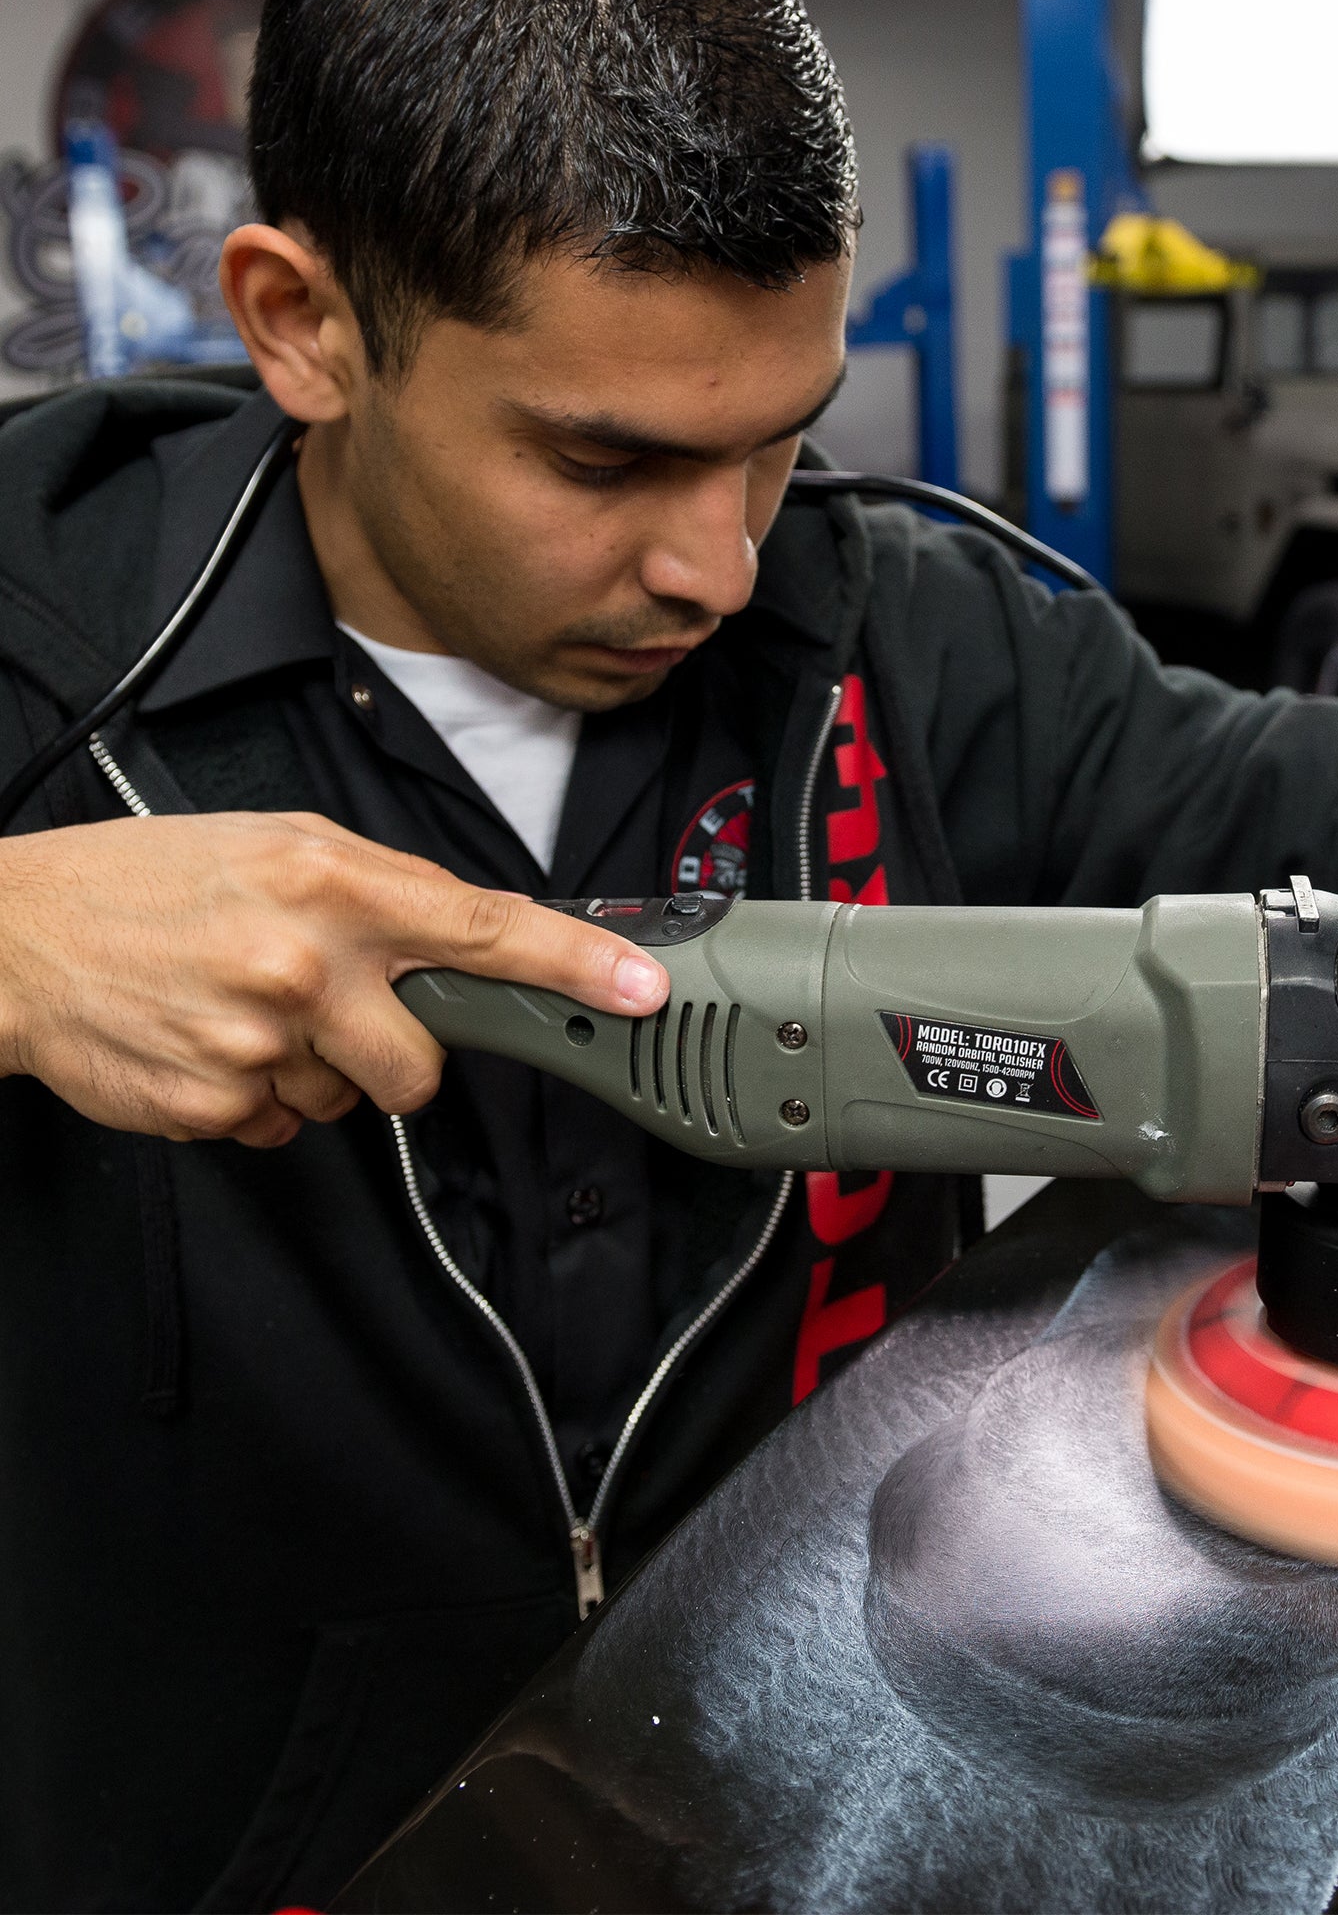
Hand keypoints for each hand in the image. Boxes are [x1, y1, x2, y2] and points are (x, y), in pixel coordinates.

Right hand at [0, 813, 669, 1147]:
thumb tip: (470, 939)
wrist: (16, 936)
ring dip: (315, 1071)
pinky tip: (207, 1041)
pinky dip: (256, 1095)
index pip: (485, 929)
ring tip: (243, 1009)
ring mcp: (259, 1042)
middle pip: (421, 1066)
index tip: (641, 989)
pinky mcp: (215, 1105)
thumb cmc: (154, 882)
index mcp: (333, 883)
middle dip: (392, 1053)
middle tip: (326, 1007)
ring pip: (349, 1102)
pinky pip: (281, 1127)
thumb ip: (382, 890)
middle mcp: (306, 964)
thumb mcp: (279, 845)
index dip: (575, 965)